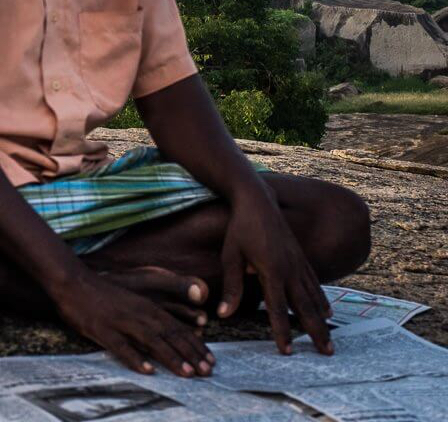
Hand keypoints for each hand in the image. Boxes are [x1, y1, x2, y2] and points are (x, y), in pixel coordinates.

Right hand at [54, 270, 214, 376]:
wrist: (73, 282)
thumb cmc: (102, 293)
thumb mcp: (131, 300)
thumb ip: (149, 315)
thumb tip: (168, 332)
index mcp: (146, 307)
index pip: (177, 328)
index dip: (195, 345)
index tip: (211, 361)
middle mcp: (138, 314)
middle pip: (170, 335)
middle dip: (191, 354)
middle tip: (208, 371)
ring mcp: (120, 322)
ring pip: (151, 341)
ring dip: (171, 357)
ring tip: (187, 373)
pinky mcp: (102, 329)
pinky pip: (121, 346)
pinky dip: (135, 358)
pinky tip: (148, 370)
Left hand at [218, 189, 332, 355]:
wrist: (257, 199)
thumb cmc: (239, 228)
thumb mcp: (230, 256)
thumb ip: (231, 287)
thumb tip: (223, 315)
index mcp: (271, 270)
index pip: (277, 308)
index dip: (281, 331)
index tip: (287, 351)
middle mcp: (290, 268)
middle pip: (305, 307)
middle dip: (316, 331)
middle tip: (327, 353)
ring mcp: (299, 262)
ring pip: (314, 296)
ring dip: (322, 319)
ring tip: (330, 340)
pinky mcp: (301, 255)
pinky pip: (314, 282)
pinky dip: (321, 298)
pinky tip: (326, 310)